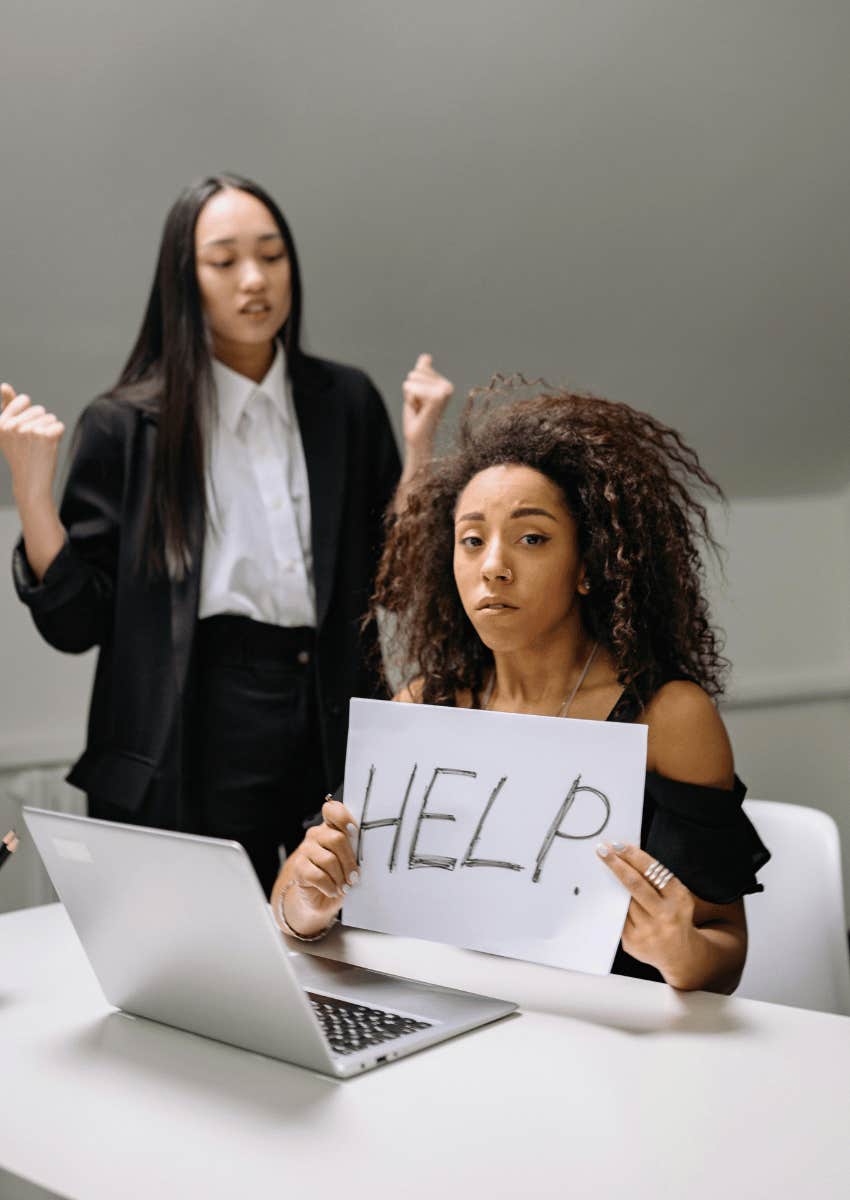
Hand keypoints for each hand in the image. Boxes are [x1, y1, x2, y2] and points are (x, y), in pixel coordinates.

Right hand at [0, 383, 64, 501]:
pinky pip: (59, 426)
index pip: (24, 400)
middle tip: (32, 444)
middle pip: (39, 409)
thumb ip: (7, 406)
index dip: (29, 414)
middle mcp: (12, 425)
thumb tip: (4, 385)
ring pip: (50, 418)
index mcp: (0, 423)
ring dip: (48, 431)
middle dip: (40, 423)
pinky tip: (48, 449)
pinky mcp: (46, 436)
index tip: (24, 432)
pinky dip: (57, 436)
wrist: (31, 482)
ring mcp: (29, 430)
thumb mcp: (9, 431)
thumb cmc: (21, 454)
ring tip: (38, 447)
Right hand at [281, 798, 360, 936]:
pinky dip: (330, 887)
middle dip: (349, 861)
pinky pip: (318, 876)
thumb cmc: (341, 876)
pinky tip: (333, 891)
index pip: (333, 810)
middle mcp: (316, 834)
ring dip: (340, 878)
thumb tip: (371, 848)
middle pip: (337, 839)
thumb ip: (357, 848)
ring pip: (329, 860)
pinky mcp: (298, 868)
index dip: (344, 818)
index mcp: (331, 827)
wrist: (320, 899)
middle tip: (354, 877)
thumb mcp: (352, 860)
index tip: (354, 832)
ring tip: (344, 887)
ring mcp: (305, 850)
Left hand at [402, 353, 452, 457]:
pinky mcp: (437, 397)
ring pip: (411, 380)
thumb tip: (426, 356)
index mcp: (446, 384)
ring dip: (410, 396)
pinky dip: (409, 400)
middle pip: (414, 373)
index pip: (419, 369)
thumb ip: (422, 373)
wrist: (419, 439)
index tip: (421, 402)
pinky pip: (411, 388)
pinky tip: (419, 411)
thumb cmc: (418, 418)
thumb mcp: (418, 392)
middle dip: (411, 391)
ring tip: (419, 409)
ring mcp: (444, 391)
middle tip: (420, 407)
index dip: (413, 386)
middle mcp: (448, 386)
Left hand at [596, 841, 699, 986]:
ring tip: (602, 870)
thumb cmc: (675, 916)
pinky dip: (611, 903)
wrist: (680, 954)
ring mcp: (648, 931)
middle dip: (616, 864)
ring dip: (611, 883)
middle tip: (602, 850)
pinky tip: (607, 895)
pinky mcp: (633, 942)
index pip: (652, 871)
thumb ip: (656, 879)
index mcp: (679, 899)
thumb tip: (625, 856)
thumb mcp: (677, 896)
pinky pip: (617, 916)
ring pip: (623, 900)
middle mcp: (665, 916)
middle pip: (634, 884)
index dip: (633, 856)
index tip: (617, 845)